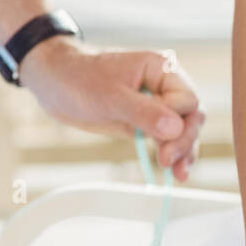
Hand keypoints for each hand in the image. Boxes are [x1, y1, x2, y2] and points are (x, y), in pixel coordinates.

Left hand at [19, 37, 204, 181]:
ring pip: (183, 132)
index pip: (187, 99)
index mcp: (161, 69)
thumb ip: (143, 112)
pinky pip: (167, 140)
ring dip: (183, 153)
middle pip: (191, 117)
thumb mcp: (109, 96)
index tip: (162, 138)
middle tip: (169, 162)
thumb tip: (175, 129)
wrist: (54, 82)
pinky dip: (171, 155)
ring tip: (179, 175)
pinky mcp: (147, 123)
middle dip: (184, 141)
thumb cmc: (78, 78)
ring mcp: (157, 106)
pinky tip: (174, 172)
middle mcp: (165, 87)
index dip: (179, 121)